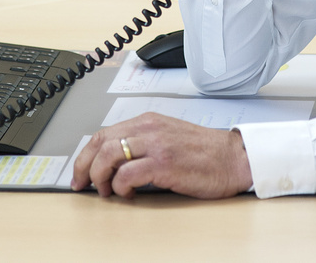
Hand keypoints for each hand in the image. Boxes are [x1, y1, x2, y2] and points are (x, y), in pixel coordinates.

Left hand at [70, 113, 252, 199]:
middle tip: (83, 185)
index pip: (104, 133)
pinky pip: (128, 173)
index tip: (80, 172)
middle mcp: (150, 128)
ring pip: (109, 155)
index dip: (86, 155)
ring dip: (101, 176)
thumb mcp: (168, 138)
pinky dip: (121, 186)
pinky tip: (128, 193)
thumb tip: (114, 163)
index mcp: (149, 121)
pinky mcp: (165, 163)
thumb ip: (144, 143)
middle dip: (85, 166)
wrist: (234, 158)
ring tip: (107, 191)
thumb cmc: (205, 153)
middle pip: (101, 142)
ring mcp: (157, 144)